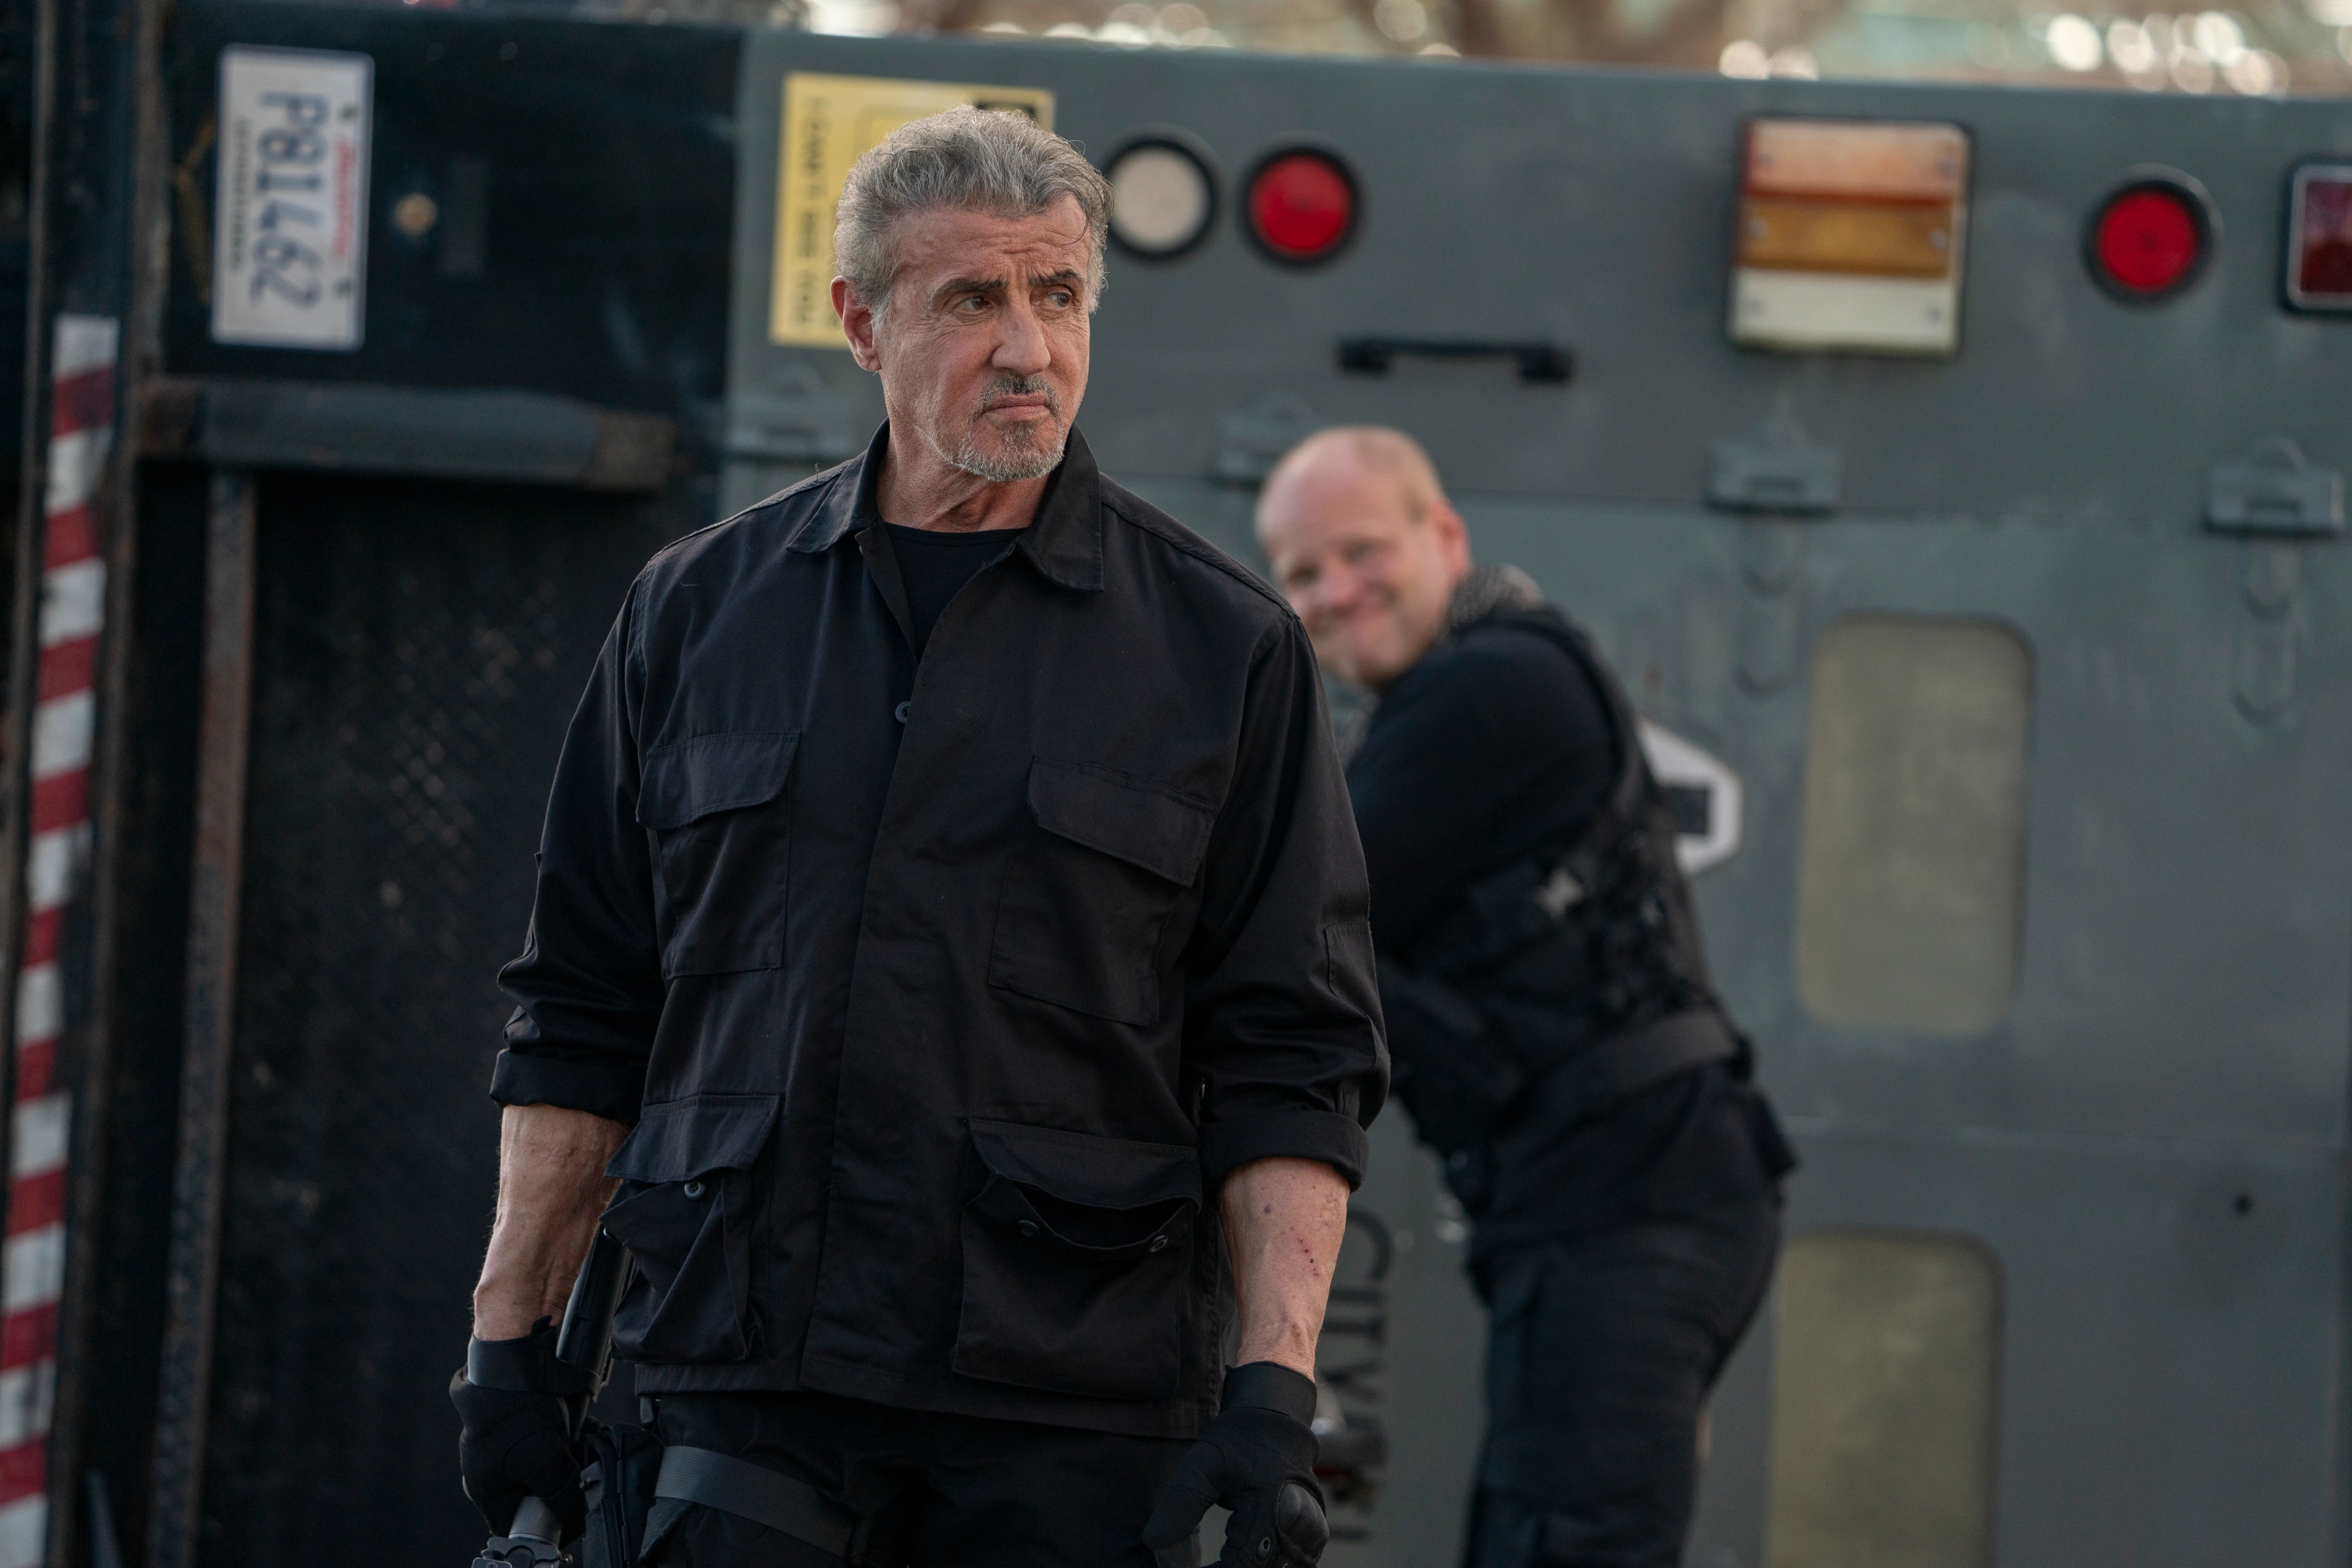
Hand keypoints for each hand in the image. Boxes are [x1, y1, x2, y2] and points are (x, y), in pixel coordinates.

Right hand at [450, 1319, 589, 1540]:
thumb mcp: (548, 1464)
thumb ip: (563, 1497)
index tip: (573, 1512)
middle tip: (581, 1467)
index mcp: (487, 1490)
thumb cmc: (517, 1414)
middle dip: (563, 1482)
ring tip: (584, 1440)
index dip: (547, 1523)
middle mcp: (489, 1471)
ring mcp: (499, 1445)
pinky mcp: (512, 1422)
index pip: (516, 1524)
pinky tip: (580, 1424)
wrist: (511, 1361)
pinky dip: (563, 1434)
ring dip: (567, 1455)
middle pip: (534, 1492)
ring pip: (542, 1464)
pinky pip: (542, 1438)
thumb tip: (577, 1518)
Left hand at [1143, 1363, 1328, 1567]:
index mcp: (1273, 1511)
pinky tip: (1233, 1556)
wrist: (1278, 1427)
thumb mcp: (1202, 1464)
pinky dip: (1259, 1565)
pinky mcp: (1312, 1542)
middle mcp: (1300, 1530)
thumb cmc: (1238, 1444)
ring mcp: (1311, 1538)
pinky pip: (1285, 1567)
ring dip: (1241, 1566)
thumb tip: (1152, 1542)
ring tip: (1213, 1559)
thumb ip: (1180, 1503)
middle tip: (1197, 1564)